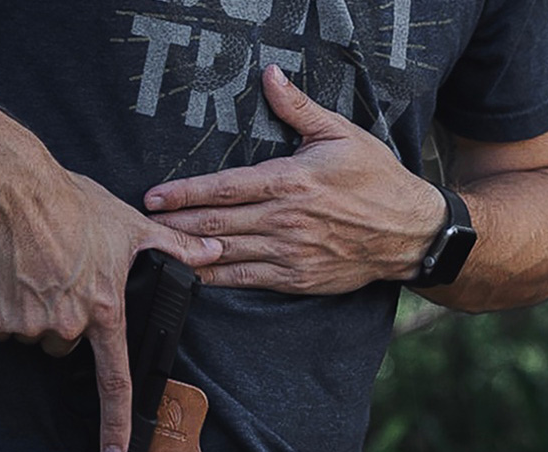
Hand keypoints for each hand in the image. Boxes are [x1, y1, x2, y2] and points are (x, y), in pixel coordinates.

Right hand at [0, 167, 221, 451]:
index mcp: (104, 309)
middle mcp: (68, 324)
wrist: (12, 188)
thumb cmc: (73, 203)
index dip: (116, 422)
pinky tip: (12, 275)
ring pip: (35, 336)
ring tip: (37, 269)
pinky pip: (3, 327)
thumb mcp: (129, 224)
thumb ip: (174, 247)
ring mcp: (30, 323)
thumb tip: (212, 254)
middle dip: (66, 322)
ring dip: (35, 314)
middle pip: (67, 346)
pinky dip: (5, 308)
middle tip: (63, 277)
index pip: (115, 379)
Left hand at [144, 65, 445, 293]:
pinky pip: (244, 280)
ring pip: (223, 253)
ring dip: (185, 253)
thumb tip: (270, 75)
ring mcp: (287, 252)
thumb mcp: (341, 134)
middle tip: (138, 227)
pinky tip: (189, 276)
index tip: (154, 196)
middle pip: (214, 224)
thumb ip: (298, 108)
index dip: (184, 193)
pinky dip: (215, 278)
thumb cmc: (376, 179)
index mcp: (289, 181)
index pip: (224, 187)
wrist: (409, 232)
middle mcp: (283, 219)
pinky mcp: (293, 279)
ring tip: (153, 253)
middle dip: (172, 226)